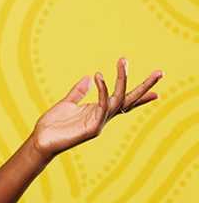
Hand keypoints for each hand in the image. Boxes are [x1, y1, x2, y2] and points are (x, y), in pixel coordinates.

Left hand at [30, 57, 162, 158]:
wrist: (41, 140)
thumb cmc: (53, 125)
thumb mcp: (67, 103)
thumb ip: (78, 91)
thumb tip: (88, 77)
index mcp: (99, 111)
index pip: (125, 102)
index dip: (141, 96)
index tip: (158, 92)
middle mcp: (103, 117)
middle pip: (129, 100)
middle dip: (145, 87)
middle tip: (160, 72)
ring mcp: (99, 123)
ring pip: (118, 99)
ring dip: (121, 79)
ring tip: (123, 61)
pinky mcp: (92, 128)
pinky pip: (102, 106)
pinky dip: (102, 91)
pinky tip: (99, 76)